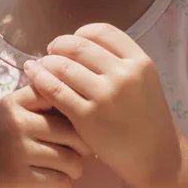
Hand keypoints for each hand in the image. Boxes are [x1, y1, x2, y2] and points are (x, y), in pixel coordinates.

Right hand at [0, 84, 87, 187]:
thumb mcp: (3, 114)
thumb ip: (33, 105)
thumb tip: (75, 104)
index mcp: (14, 102)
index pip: (58, 96)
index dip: (73, 112)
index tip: (72, 125)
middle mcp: (18, 122)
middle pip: (73, 131)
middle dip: (82, 147)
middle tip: (77, 154)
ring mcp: (19, 151)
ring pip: (71, 160)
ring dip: (75, 170)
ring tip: (67, 171)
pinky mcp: (19, 179)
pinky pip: (60, 182)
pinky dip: (64, 186)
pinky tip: (55, 185)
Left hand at [23, 24, 181, 187]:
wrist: (154, 156)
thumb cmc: (146, 118)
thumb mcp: (144, 81)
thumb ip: (119, 62)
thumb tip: (80, 44)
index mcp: (139, 62)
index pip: (103, 32)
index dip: (81, 33)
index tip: (72, 41)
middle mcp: (124, 75)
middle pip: (79, 46)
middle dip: (59, 45)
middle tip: (51, 52)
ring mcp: (105, 96)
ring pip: (63, 67)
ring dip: (47, 62)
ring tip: (41, 65)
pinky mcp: (87, 117)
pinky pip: (55, 90)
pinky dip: (40, 79)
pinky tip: (33, 76)